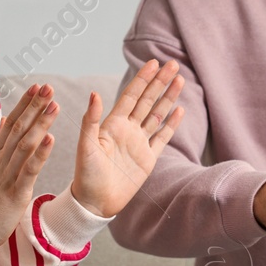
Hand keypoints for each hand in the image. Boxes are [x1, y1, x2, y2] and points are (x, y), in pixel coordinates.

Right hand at [0, 83, 58, 251]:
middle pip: (19, 128)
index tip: (36, 86)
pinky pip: (29, 169)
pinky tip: (51, 139)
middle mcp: (0, 161)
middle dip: (34, 106)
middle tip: (48, 87)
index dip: (24, 104)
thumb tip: (4, 122)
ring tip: (54, 105)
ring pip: (25, 144)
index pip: (11, 123)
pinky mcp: (15, 191)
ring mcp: (6, 175)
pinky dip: (40, 153)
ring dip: (40, 123)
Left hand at [70, 58, 185, 218]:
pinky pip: (162, 137)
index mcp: (112, 124)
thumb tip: (94, 93)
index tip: (153, 62)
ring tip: (180, 80)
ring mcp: (139, 143)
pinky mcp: (148, 159)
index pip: (131, 95)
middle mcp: (127, 130)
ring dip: (168, 98)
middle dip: (160, 82)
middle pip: (147, 100)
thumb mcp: (86, 146)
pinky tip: (179, 109)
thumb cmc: (86, 175)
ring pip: (157, 115)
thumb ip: (91, 120)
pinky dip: (171, 124)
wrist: (95, 202)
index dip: (142, 79)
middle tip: (173, 64)